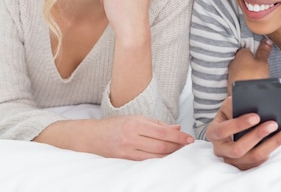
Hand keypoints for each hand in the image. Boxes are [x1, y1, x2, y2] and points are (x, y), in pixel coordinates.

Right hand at [36, 115, 193, 160]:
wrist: (90, 137)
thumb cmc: (114, 125)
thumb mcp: (135, 119)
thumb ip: (156, 124)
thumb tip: (176, 128)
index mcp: (135, 123)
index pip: (162, 131)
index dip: (178, 137)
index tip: (190, 139)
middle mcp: (131, 137)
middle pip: (161, 145)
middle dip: (177, 146)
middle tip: (189, 146)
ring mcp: (127, 150)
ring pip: (155, 155)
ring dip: (170, 155)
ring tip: (180, 152)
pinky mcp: (124, 160)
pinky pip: (146, 161)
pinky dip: (158, 160)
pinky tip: (166, 159)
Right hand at [206, 97, 280, 169]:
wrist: (234, 126)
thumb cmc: (232, 113)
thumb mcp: (229, 106)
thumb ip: (235, 104)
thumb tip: (251, 105)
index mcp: (213, 133)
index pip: (223, 130)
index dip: (239, 124)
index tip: (256, 116)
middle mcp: (221, 150)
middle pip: (238, 149)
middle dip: (257, 136)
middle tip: (273, 124)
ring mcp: (233, 161)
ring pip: (254, 157)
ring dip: (273, 143)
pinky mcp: (245, 166)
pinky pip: (261, 160)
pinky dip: (274, 147)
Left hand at [228, 38, 272, 94]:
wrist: (245, 95)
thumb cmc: (254, 76)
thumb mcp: (263, 62)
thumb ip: (264, 51)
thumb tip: (267, 40)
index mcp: (241, 53)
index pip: (247, 48)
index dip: (253, 52)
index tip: (259, 56)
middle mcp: (233, 61)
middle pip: (242, 59)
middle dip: (248, 62)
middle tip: (258, 67)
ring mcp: (231, 72)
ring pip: (239, 68)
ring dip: (245, 71)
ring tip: (255, 76)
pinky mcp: (230, 82)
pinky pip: (238, 77)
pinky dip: (242, 79)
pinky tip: (248, 82)